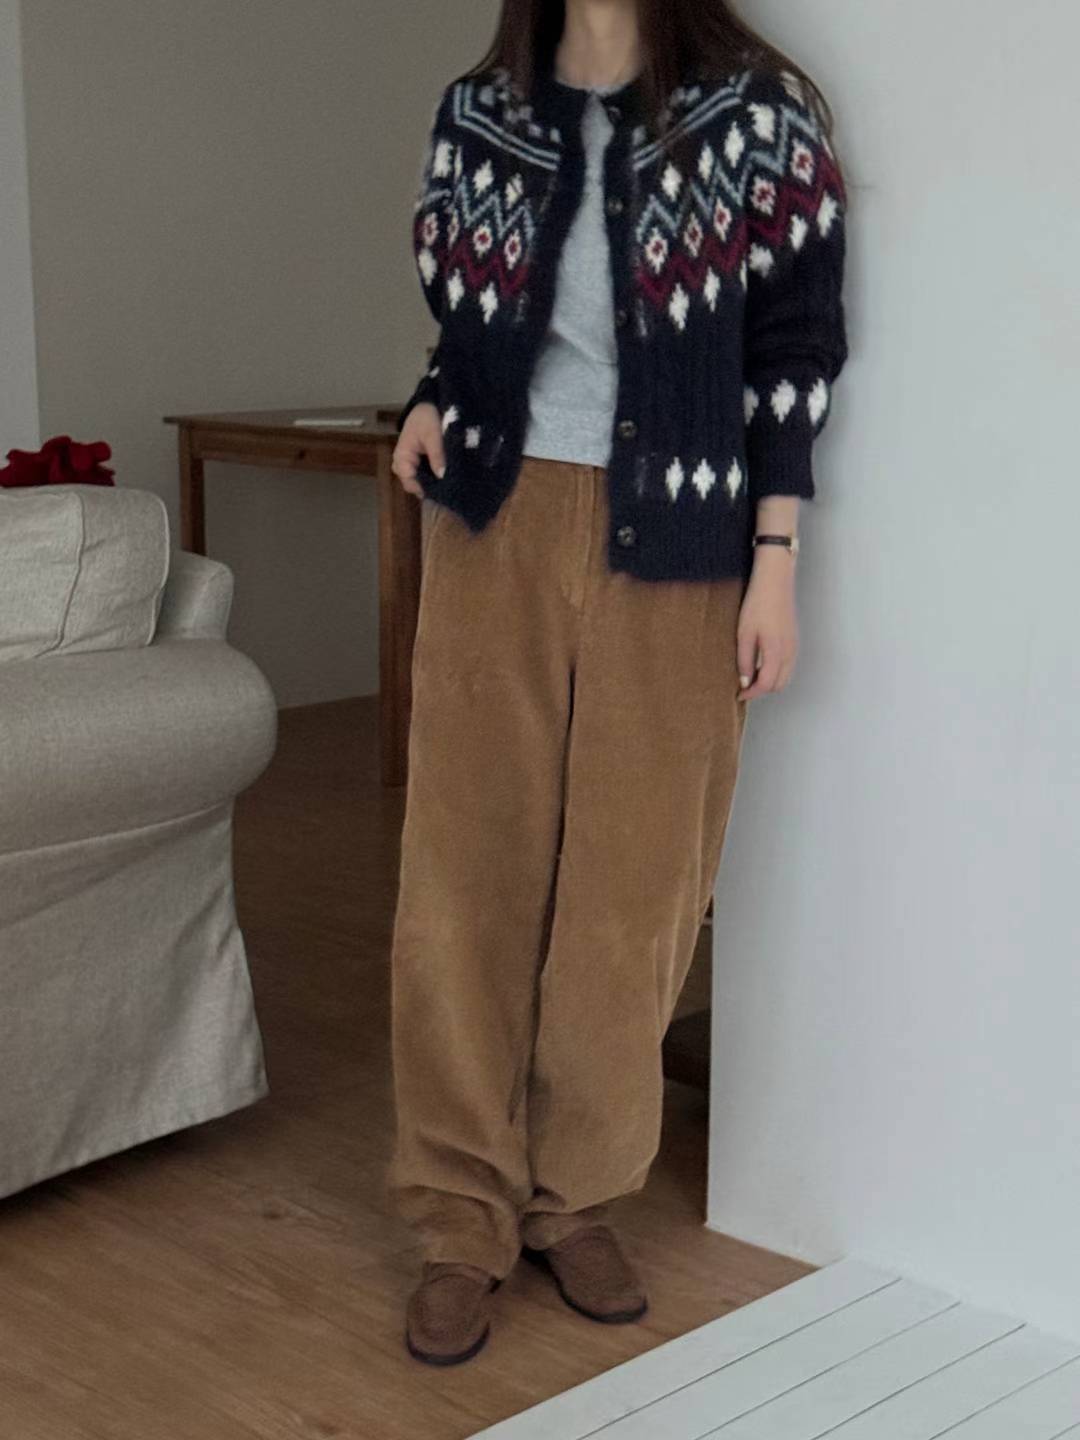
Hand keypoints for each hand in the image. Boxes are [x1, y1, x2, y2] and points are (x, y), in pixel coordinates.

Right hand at [391, 403, 444, 497]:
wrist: (431, 403)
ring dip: (434, 482)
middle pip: (414, 485)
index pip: (409, 482)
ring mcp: (412, 463)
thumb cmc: (428, 416)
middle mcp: (404, 463)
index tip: (443, 489)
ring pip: (421, 481)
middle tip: (450, 486)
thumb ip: (437, 455)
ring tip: (451, 481)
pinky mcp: (421, 462)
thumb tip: (441, 476)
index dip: (425, 488)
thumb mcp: (433, 434)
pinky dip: (436, 475)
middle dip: (431, 487)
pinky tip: (449, 475)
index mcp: (402, 456)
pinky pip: (426, 475)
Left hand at [736, 548, 798, 700]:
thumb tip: (745, 681)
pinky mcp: (793, 640)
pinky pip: (787, 665)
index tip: (739, 694)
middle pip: (779, 684)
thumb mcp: (744, 633)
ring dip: (769, 681)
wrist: (775, 581)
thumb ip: (745, 660)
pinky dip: (775, 671)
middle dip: (761, 689)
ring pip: (784, 676)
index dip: (752, 693)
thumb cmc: (757, 604)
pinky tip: (761, 664)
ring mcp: (794, 646)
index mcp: (776, 651)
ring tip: (750, 676)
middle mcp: (789, 652)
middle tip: (743, 686)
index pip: (767, 684)